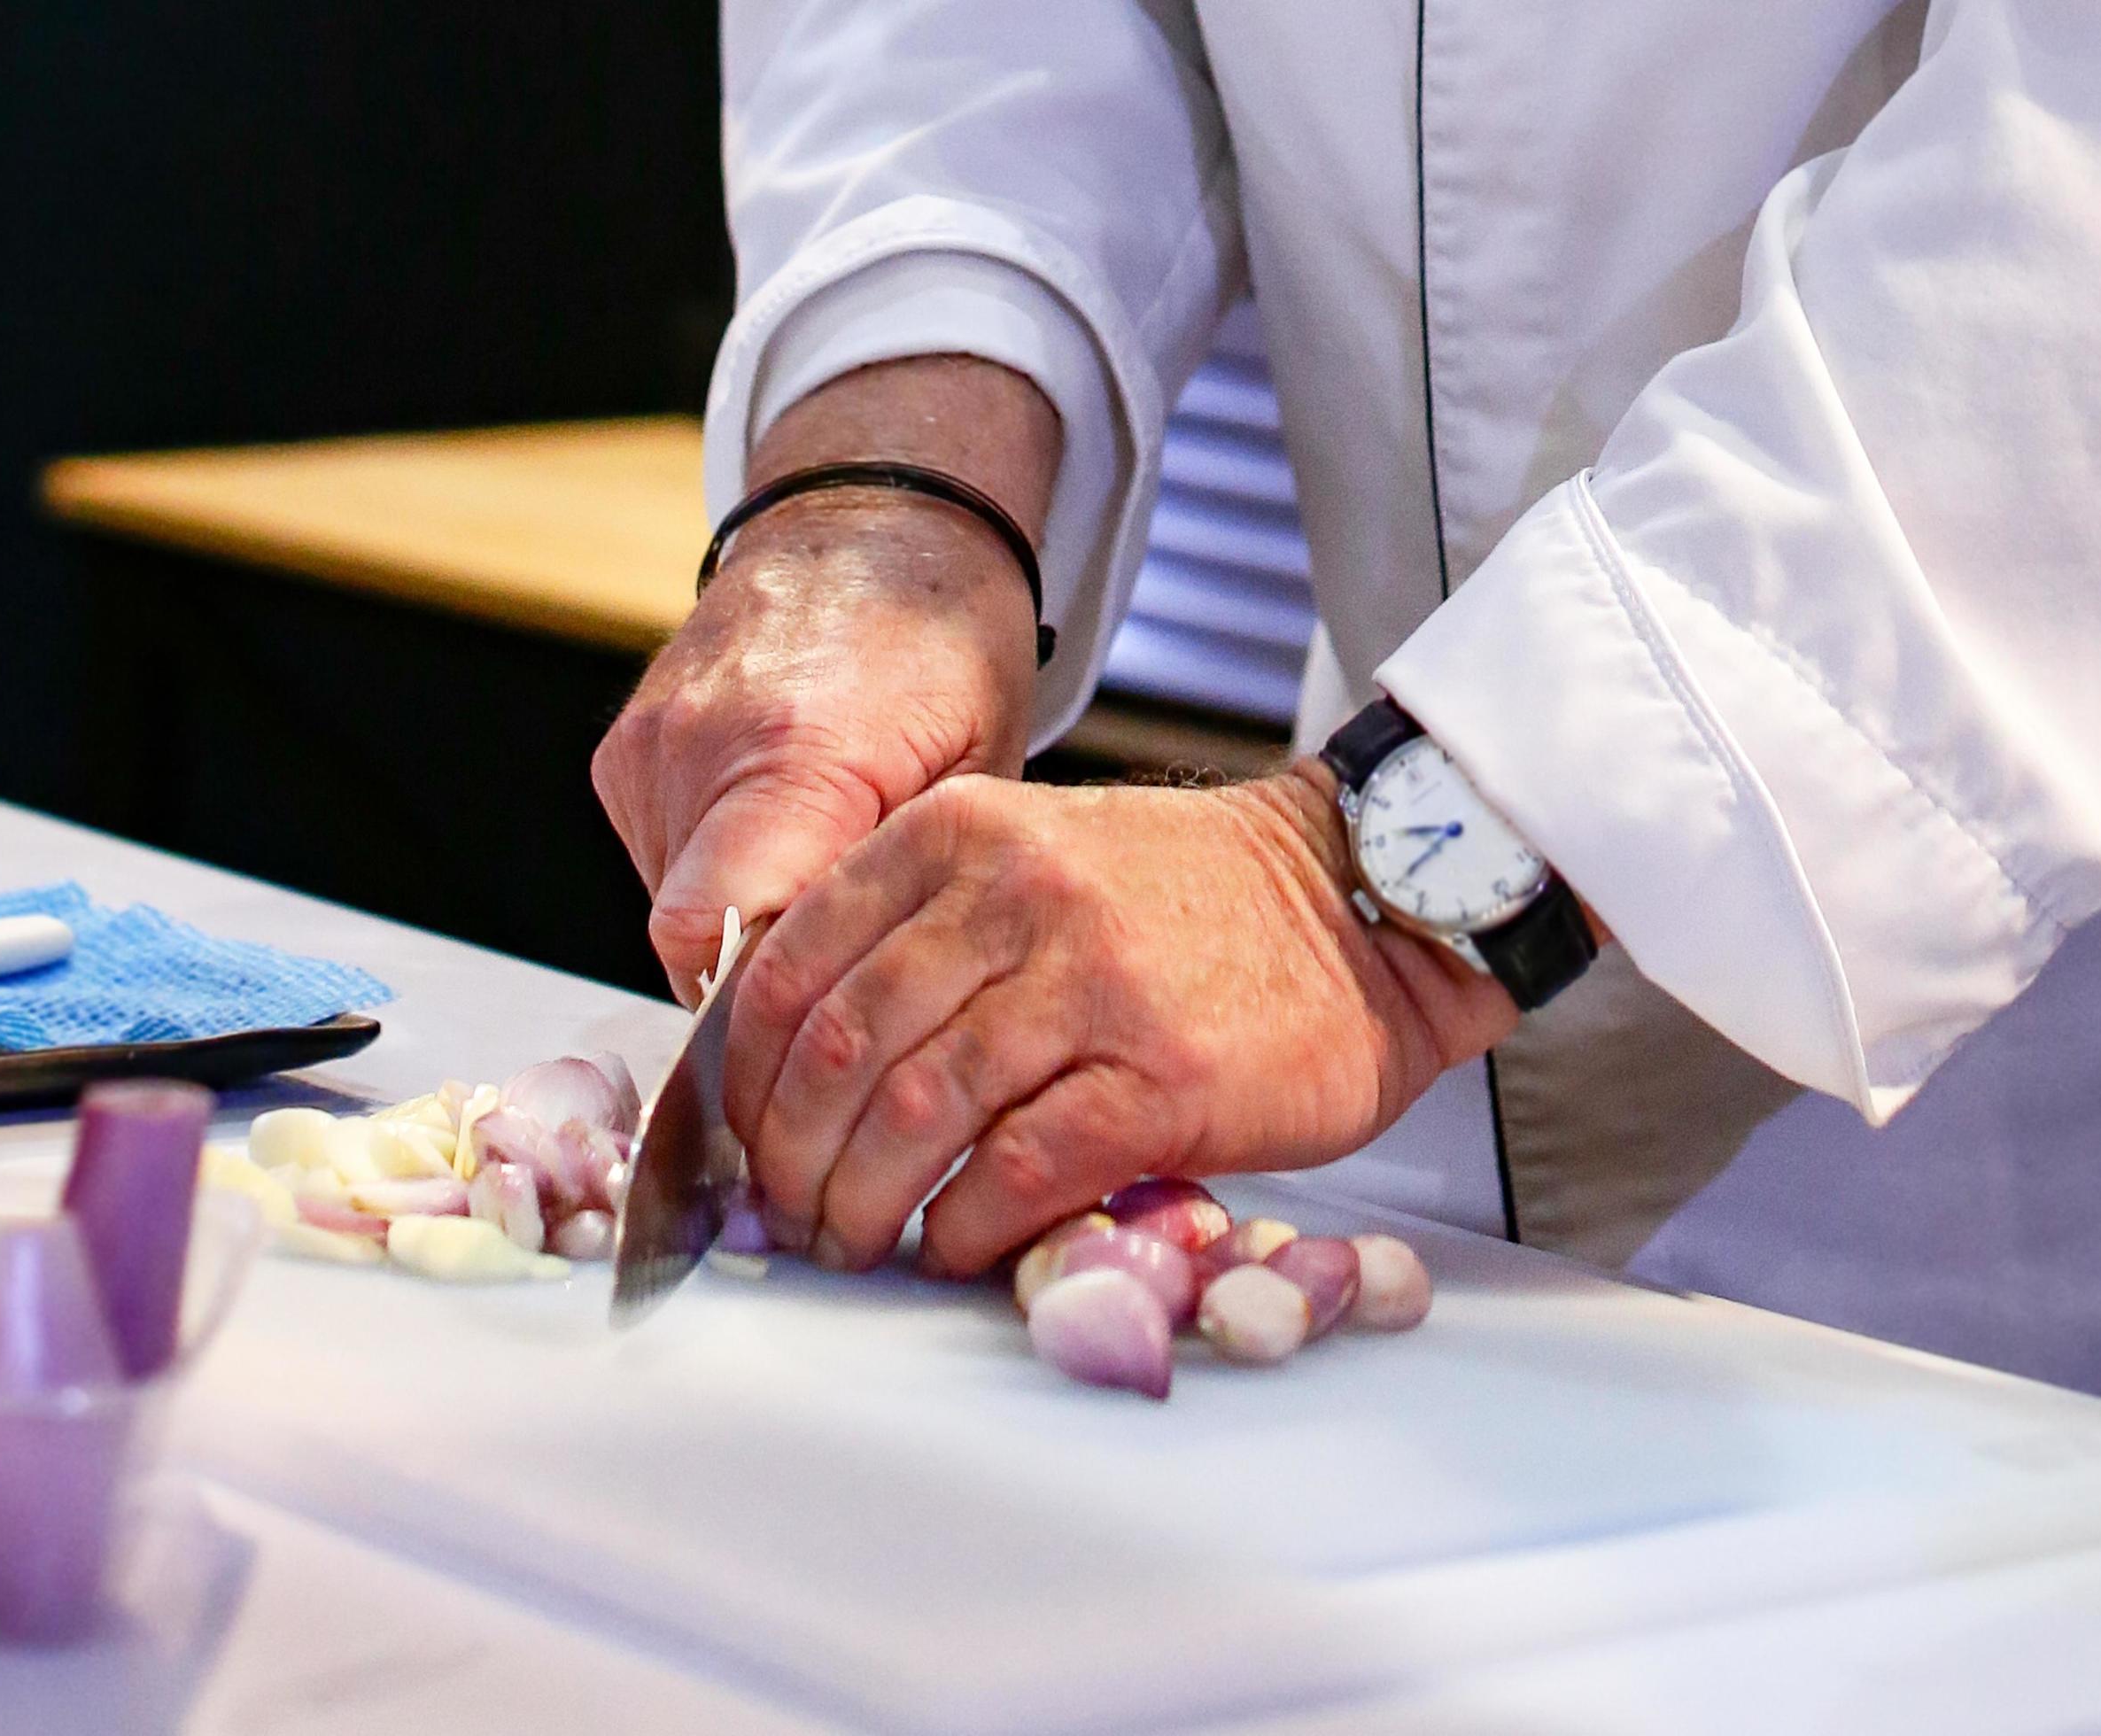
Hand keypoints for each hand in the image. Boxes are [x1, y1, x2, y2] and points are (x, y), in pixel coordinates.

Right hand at [592, 356, 1058, 997]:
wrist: (875, 523)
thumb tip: (863, 1006)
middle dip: (772, 980)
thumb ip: (905, 889)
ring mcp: (646, 750)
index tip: (826, 1033)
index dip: (762, 1010)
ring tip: (830, 873)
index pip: (712, 939)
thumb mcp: (976, 773)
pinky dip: (720, 877)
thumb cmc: (945, 643)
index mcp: (795, 754)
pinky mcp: (620, 756)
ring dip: (749, 926)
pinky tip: (788, 832)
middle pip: (695, 942)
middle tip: (855, 967)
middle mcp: (695, 749)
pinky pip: (662, 864)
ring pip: (675, 913)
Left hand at [721, 766, 1519, 1277]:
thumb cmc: (1188, 900)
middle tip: (787, 1214)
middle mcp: (1015, 896)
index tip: (736, 1140)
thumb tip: (799, 1068)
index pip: (791, 965)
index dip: (741, 1076)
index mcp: (959, 835)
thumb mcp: (1032, 859)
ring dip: (861, 1204)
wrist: (1364, 904)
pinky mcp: (1162, 1079)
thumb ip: (919, 933)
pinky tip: (949, 1248)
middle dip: (788, 1158)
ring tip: (853, 1243)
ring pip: (914, 1114)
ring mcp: (1091, 985)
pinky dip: (961, 1227)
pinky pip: (1016, 1171)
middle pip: (840, 1049)